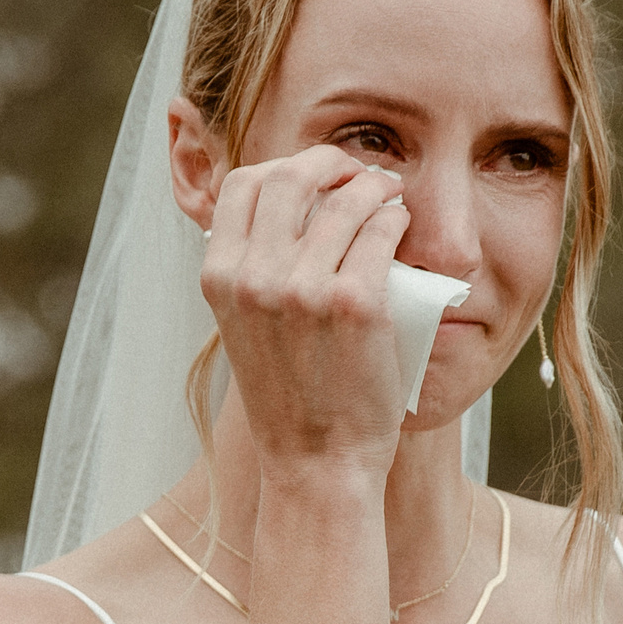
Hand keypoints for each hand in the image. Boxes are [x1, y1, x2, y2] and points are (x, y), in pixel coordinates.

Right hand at [198, 144, 410, 477]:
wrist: (317, 460)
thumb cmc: (289, 394)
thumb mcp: (244, 326)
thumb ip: (251, 270)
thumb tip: (283, 210)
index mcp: (220, 277)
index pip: (245, 184)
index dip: (286, 168)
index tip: (317, 178)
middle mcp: (254, 277)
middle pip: (292, 177)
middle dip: (333, 163)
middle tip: (362, 175)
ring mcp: (304, 289)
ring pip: (345, 199)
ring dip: (375, 187)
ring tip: (390, 198)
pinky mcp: (355, 303)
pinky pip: (381, 230)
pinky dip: (396, 216)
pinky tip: (401, 223)